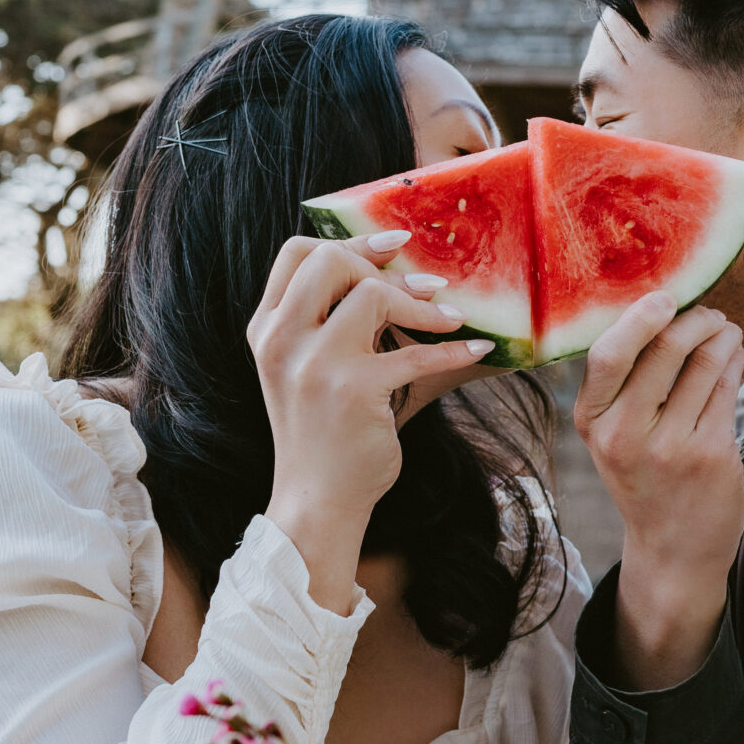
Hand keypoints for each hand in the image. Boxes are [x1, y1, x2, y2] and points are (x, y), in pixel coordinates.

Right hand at [250, 234, 492, 610]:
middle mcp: (283, 340)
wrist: (317, 503)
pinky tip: (475, 349)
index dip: (347, 240)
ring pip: (372, 293)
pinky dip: (453, 349)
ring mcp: (315, 365)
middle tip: (425, 287)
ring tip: (450, 318)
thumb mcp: (306, 371)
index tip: (393, 245)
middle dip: (383, 266)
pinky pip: (415, 352)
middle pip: (330, 259)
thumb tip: (401, 274)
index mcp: (268, 329)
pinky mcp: (353, 391)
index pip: (296, 254)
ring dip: (422, 305)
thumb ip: (329, 324)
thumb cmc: (324, 434)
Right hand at [574, 292, 743, 690]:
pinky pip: (727, 388)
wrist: (673, 550)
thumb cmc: (644, 479)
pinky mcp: (711, 455)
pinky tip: (734, 355)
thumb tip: (661, 307)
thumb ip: (625, 382)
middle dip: (694, 318)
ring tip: (726, 330)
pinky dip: (734, 362)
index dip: (640, 317)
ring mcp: (670, 446)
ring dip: (721, 336)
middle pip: (662, 348)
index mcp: (592, 421)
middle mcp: (624, 433)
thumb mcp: (613, 435)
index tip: (666, 297)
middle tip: (709, 313)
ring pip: (703, 364)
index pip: (608, 353)